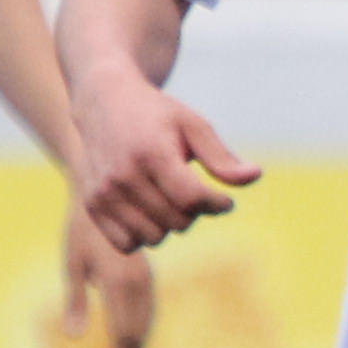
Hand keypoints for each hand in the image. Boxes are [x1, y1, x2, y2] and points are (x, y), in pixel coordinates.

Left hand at [58, 206, 152, 347]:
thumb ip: (75, 301)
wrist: (107, 194)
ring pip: (146, 323)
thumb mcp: (72, 264)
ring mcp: (146, 279)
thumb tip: (74, 338)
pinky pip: (147, 311)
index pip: (124, 334)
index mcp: (120, 282)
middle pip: (139, 333)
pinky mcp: (146, 276)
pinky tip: (130, 342)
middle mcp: (139, 283)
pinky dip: (140, 331)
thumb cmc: (81, 229)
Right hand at [73, 70, 255, 248]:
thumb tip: (255, 176)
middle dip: (195, 213)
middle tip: (192, 193)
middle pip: (177, 222)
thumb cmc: (157, 115)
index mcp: (151, 154)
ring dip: (170, 225)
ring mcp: (103, 193)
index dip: (217, 205)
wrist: (104, 103)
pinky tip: (150, 212)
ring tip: (170, 200)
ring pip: (154, 238)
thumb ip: (221, 157)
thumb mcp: (194, 125)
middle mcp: (122, 176)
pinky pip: (127, 244)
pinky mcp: (91, 204)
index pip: (192, 199)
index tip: (224, 200)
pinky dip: (143, 236)